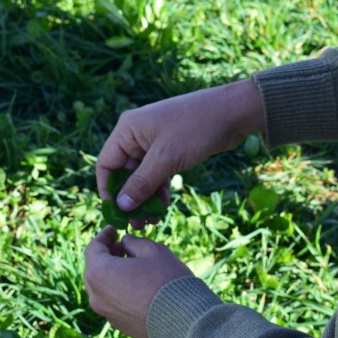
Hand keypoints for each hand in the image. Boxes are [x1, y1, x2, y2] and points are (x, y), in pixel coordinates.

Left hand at [83, 226, 193, 337]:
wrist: (183, 321)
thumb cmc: (167, 280)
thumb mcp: (152, 250)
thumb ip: (133, 242)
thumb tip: (126, 242)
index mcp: (99, 273)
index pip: (93, 248)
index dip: (104, 235)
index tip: (115, 229)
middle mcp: (96, 296)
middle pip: (94, 269)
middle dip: (107, 255)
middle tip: (122, 245)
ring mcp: (106, 313)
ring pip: (102, 287)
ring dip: (112, 273)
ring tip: (132, 264)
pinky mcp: (119, 325)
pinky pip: (113, 302)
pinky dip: (119, 290)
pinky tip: (137, 285)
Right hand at [96, 79, 263, 227]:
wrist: (231, 113)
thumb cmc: (195, 127)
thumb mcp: (166, 158)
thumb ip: (141, 183)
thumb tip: (121, 207)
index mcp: (127, 130)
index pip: (106, 164)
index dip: (108, 191)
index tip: (115, 214)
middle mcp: (136, 135)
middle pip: (123, 173)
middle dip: (130, 199)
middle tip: (136, 224)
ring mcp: (153, 143)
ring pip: (141, 176)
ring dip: (145, 198)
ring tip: (152, 221)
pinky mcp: (169, 150)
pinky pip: (156, 174)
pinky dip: (158, 190)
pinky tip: (163, 207)